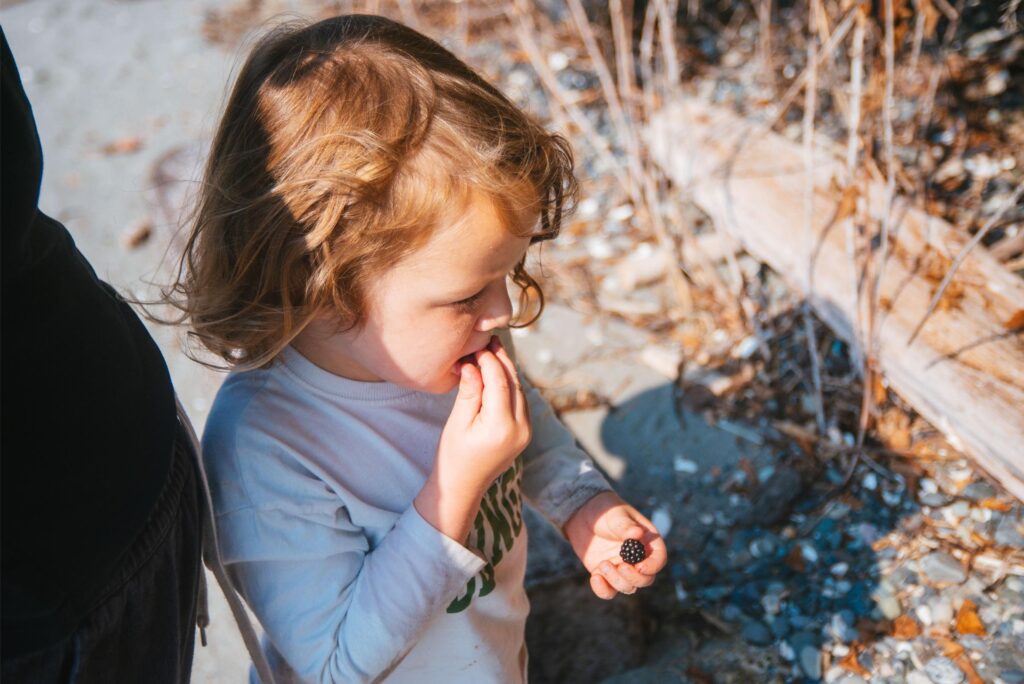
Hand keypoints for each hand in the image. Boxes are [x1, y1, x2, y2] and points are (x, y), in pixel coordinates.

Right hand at [415, 336, 530, 541]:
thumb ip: (469, 392)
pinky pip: (520, 402)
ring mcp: (526, 432)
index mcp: (501, 427)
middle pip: (514, 383)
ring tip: (491, 352)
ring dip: (506, 372)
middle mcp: (520, 429)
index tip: (477, 346)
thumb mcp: (457, 423)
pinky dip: (509, 386)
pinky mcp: (525, 433)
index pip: (499, 382)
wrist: (463, 488)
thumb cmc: (453, 457)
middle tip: (489, 340)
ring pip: (520, 391)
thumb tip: (472, 364)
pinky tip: (496, 374)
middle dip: (502, 360)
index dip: (489, 360)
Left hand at [563, 492, 666, 599]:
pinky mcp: (606, 575)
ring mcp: (622, 568)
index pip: (659, 559)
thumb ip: (625, 526)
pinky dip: (603, 590)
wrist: (583, 515)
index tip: (639, 567)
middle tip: (620, 566)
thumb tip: (637, 533)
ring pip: (628, 587)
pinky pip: (609, 591)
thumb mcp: (615, 515)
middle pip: (646, 579)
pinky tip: (595, 577)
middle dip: (634, 578)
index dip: (653, 567)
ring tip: (602, 564)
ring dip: (616, 581)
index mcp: (647, 542)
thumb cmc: (605, 510)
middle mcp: (637, 558)